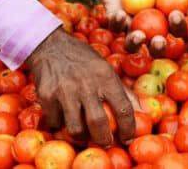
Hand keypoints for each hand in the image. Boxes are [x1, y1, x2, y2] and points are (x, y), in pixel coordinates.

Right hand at [26, 28, 139, 145]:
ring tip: (85, 134)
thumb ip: (122, 91)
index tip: (128, 138)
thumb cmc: (84, 60)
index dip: (129, 129)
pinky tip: (65, 118)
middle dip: (104, 140)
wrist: (51, 46)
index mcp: (105, 76)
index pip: (123, 108)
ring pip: (75, 128)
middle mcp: (85, 84)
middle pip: (98, 123)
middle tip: (105, 142)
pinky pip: (56, 122)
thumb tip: (141, 112)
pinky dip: (61, 125)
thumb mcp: (106, 69)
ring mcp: (64, 90)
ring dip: (81, 137)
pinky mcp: (46, 96)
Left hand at [99, 0, 187, 55]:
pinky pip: (115, 27)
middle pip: (156, 47)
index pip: (177, 30)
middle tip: (159, 40)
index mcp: (168, 20)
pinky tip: (120, 14)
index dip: (178, 26)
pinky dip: (117, 22)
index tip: (175, 14)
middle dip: (158, 47)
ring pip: (132, 45)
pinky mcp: (115, 23)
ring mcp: (132, 28)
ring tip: (139, 35)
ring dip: (135, 44)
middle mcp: (151, 30)